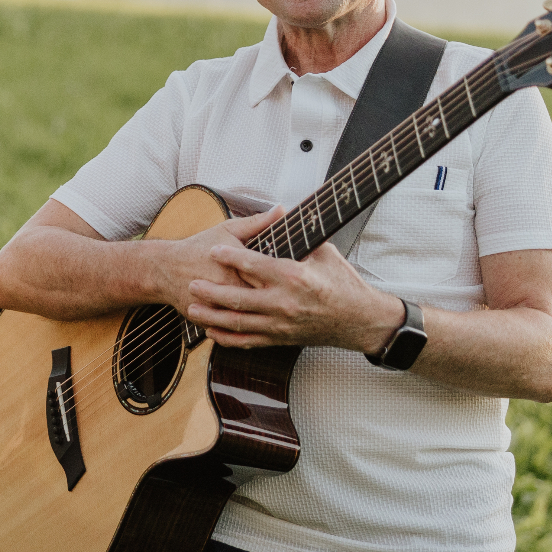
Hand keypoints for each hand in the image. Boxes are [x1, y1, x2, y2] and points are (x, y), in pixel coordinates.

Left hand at [174, 208, 405, 352]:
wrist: (359, 320)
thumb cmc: (343, 282)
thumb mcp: (324, 251)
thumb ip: (298, 233)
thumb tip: (279, 210)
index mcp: (295, 277)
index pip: (255, 265)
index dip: (231, 257)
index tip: (213, 250)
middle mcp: (285, 303)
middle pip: (238, 298)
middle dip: (211, 292)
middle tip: (191, 284)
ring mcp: (281, 325)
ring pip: (238, 323)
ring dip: (212, 316)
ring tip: (193, 309)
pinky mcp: (281, 339)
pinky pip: (248, 342)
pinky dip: (228, 338)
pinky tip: (212, 332)